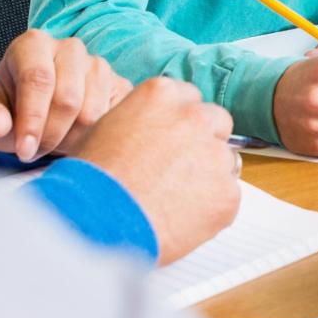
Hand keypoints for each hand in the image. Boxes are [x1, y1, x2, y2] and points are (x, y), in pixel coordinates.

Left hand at [0, 30, 132, 162]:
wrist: (38, 108)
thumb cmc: (9, 108)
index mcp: (33, 44)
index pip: (38, 79)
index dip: (32, 119)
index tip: (24, 150)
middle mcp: (70, 48)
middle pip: (67, 99)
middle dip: (50, 135)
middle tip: (34, 152)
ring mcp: (98, 65)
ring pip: (92, 113)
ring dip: (70, 141)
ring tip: (52, 144)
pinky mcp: (120, 85)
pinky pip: (113, 119)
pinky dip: (93, 138)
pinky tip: (75, 140)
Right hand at [63, 77, 241, 264]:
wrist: (95, 222)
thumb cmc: (90, 182)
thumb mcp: (105, 130)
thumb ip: (140, 120)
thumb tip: (151, 129)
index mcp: (162, 95)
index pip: (189, 98)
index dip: (181, 122)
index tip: (174, 139)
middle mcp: (194, 118)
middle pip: (216, 122)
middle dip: (204, 142)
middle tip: (181, 169)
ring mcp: (214, 154)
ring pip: (225, 161)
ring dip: (209, 175)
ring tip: (174, 199)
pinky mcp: (226, 192)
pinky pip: (226, 197)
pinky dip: (210, 209)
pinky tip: (180, 218)